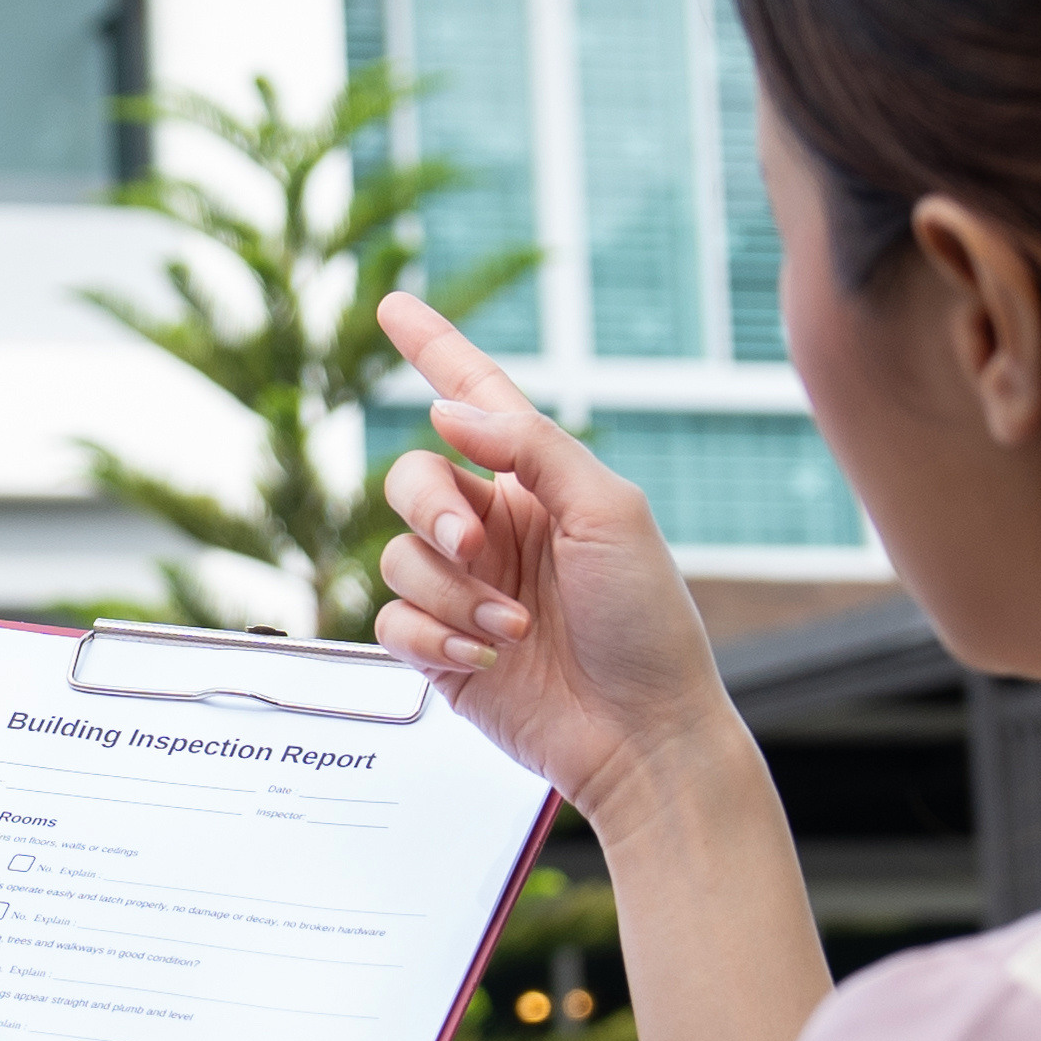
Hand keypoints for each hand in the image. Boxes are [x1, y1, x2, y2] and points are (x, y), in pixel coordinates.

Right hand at [364, 290, 744, 833]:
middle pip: (411, 480)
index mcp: (538, 485)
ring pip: (397, 557)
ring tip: (514, 631)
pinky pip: (392, 622)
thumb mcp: (609, 513)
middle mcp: (494, 529)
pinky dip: (432, 639)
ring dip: (451, 595)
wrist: (642, 735)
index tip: (394, 305)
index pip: (474, 400)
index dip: (434, 350)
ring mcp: (463, 591)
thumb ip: (530, 449)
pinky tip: (486, 661)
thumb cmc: (648, 623)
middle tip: (475, 547)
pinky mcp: (439, 652)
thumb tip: (445, 411)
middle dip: (431, 508)